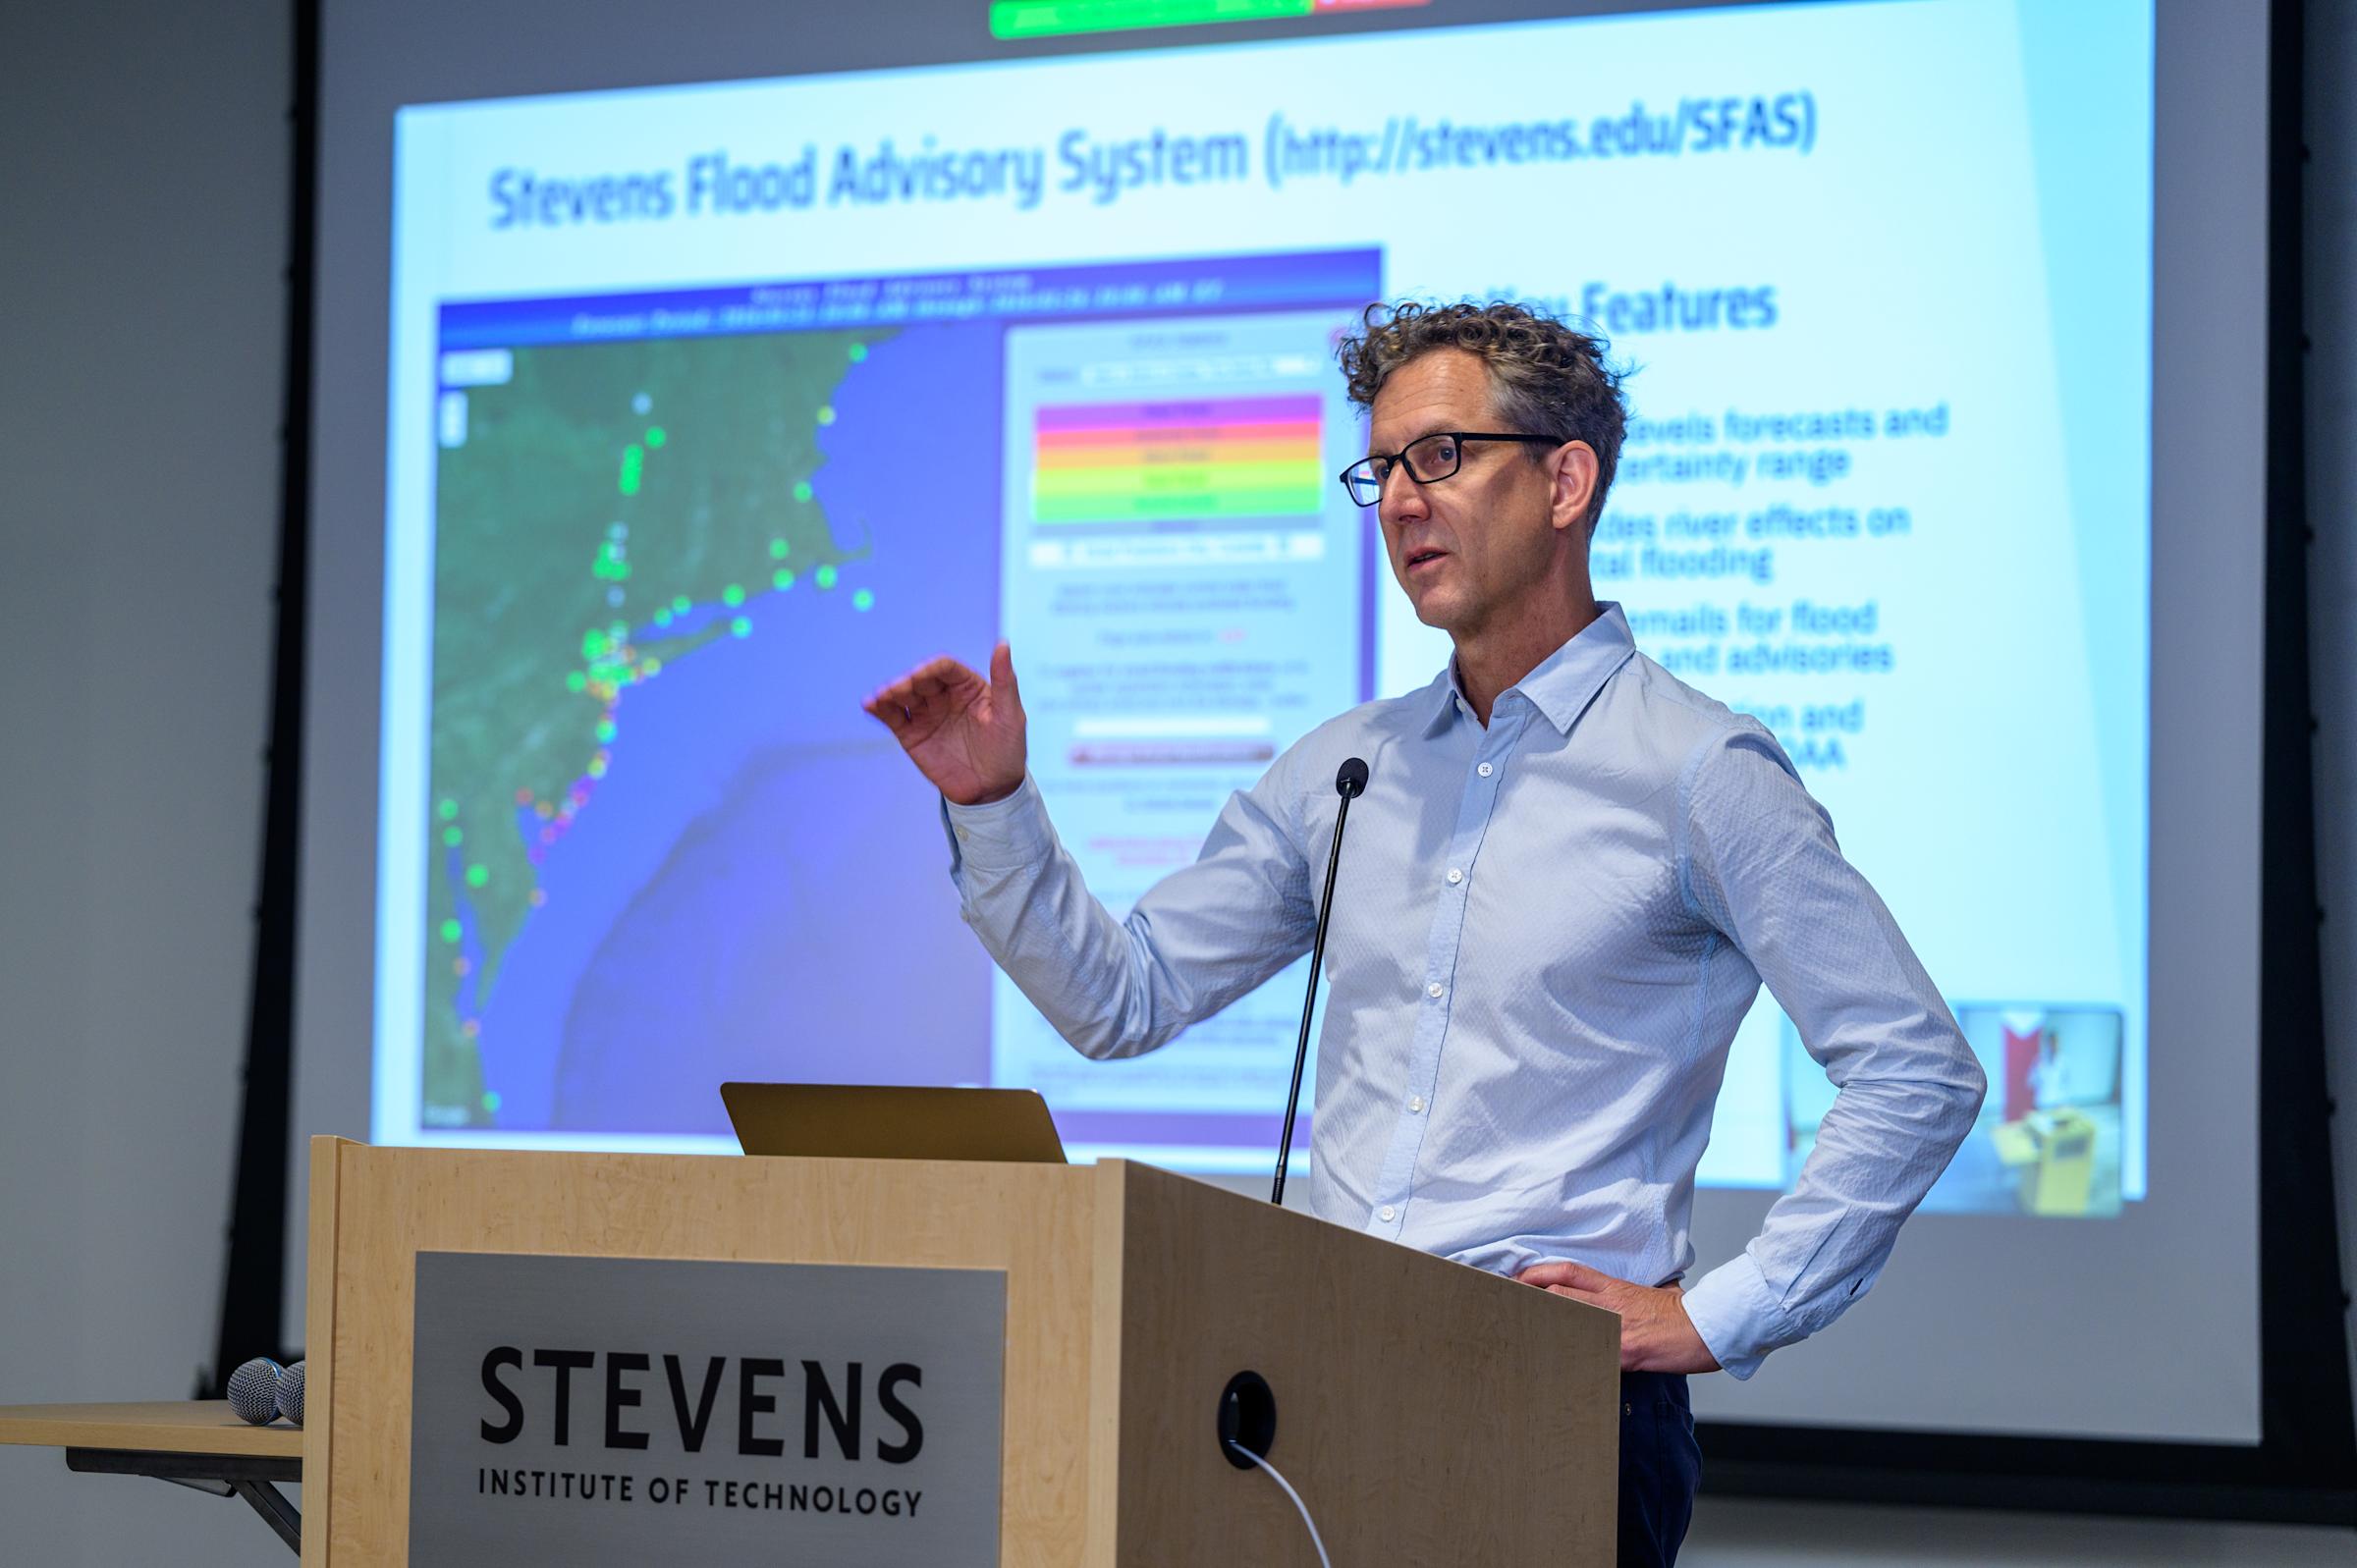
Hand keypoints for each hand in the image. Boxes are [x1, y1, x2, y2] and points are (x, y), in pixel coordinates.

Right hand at [862, 642, 1027, 805]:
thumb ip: (1004, 680)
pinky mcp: (912, 734)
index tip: (921, 675)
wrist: (992, 790)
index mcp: (968, 686)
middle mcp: (944, 696)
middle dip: (909, 681)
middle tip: (901, 689)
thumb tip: (1002, 643)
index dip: (931, 669)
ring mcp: (926, 715)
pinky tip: (870, 704)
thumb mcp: (1010, 715)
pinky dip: (879, 709)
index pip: (945, 669)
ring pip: (904, 696)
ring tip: (882, 696)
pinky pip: (893, 717)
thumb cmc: (1007, 750)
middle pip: (920, 680)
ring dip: (891, 692)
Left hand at [1516, 1259, 1721, 1373]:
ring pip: (1568, 1318)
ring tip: (1518, 1338)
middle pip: (1557, 1292)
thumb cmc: (1682, 1313)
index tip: (1515, 1280)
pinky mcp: (1627, 1350)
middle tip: (1505, 1309)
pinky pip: (1592, 1353)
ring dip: (1543, 1327)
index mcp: (1615, 1287)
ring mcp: (1616, 1326)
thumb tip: (1610, 1300)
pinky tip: (1555, 1367)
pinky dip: (1573, 1359)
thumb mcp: (1650, 1294)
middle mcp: (1611, 1303)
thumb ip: (1625, 1295)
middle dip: (1528, 1299)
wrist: (1710, 1326)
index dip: (1536, 1273)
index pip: (1567, 1271)